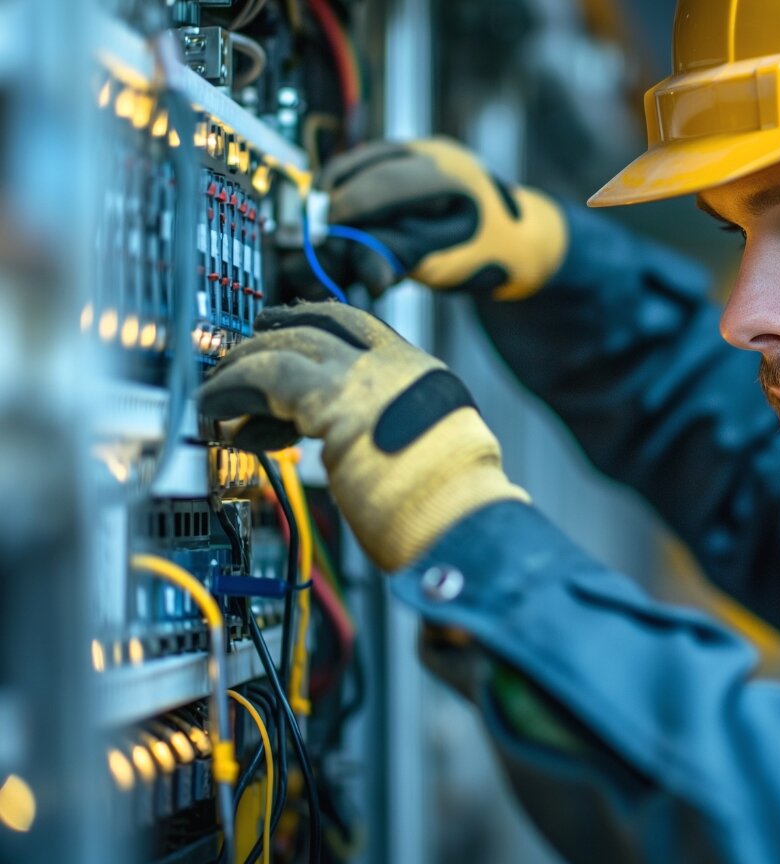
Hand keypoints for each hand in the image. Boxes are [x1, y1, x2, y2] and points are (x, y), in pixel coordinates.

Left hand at [197, 301, 527, 569]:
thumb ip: (392, 434)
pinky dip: (231, 388)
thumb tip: (355, 446)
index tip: (286, 336)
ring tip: (216, 389)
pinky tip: (213, 405)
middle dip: (275, 334)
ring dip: (244, 364)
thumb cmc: (452, 509)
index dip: (316, 325)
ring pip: (289, 343)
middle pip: (322, 324)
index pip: (362, 327)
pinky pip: (265, 375)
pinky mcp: (331, 399)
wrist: (461, 517)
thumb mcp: (430, 455)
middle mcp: (396, 365)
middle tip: (241, 350)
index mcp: (424, 376)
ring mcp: (366, 377)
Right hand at [316, 137, 567, 299]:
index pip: (385, 183)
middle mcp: (435, 153)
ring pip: (365, 159)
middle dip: (335, 195)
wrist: (521, 239)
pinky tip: (342, 211)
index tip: (321, 232)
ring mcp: (425, 150)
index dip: (347, 207)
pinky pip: (373, 163)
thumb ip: (404, 258)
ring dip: (339, 186)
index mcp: (450, 177)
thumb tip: (365, 273)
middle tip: (315, 230)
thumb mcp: (448, 264)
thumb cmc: (489, 255)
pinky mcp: (415, 157)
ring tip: (324, 222)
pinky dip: (353, 184)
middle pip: (367, 163)